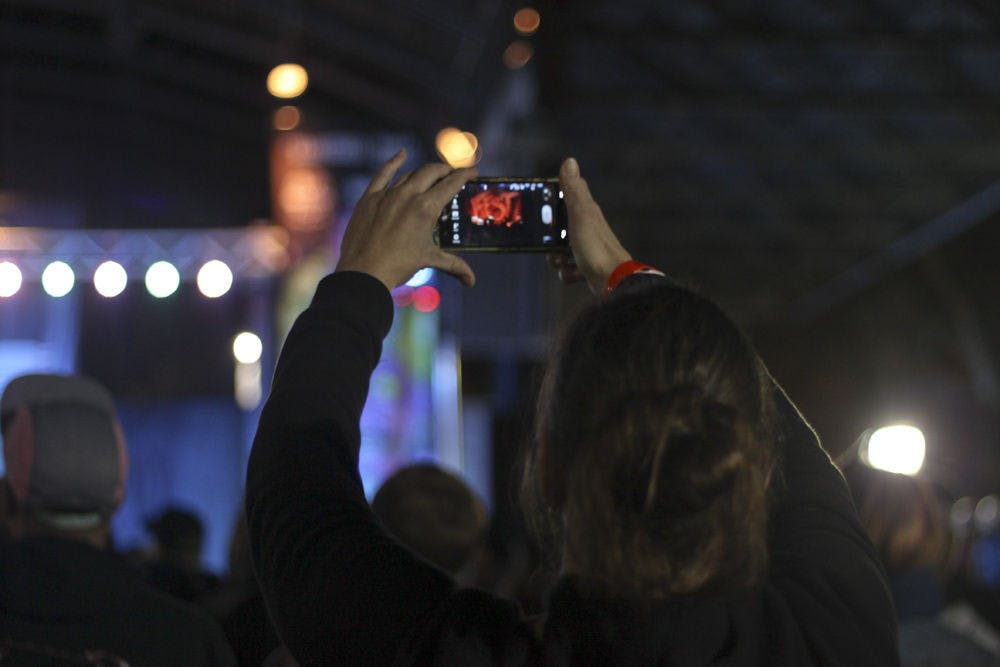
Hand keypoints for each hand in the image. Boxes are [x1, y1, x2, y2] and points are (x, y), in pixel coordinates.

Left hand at [336, 150, 477, 289]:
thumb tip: (471, 282)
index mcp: (426, 208)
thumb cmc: (399, 266)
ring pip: (410, 174)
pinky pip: (383, 174)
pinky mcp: (370, 198)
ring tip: (432, 175)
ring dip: (424, 173)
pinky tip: (402, 154)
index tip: (473, 171)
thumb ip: (454, 266)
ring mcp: (387, 195)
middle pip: (432, 172)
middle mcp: (408, 195)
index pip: (450, 184)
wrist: (364, 272)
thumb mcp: (429, 260)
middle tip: (453, 173)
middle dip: (446, 170)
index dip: (464, 175)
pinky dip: (394, 162)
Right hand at [552, 157, 631, 294]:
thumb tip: (569, 161)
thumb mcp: (580, 215)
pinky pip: (567, 268)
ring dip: (557, 259)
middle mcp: (587, 228)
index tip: (541, 214)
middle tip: (552, 246)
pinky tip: (574, 274)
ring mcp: (587, 248)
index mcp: (586, 212)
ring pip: (560, 250)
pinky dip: (567, 273)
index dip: (550, 204)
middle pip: (558, 229)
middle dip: (550, 239)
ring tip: (564, 262)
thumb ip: (573, 191)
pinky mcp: (587, 267)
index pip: (565, 199)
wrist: (612, 281)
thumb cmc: (596, 248)